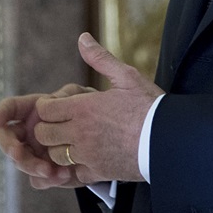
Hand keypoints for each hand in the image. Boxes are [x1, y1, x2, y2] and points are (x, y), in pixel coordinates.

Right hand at [0, 84, 93, 189]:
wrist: (101, 140)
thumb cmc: (88, 111)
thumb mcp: (81, 97)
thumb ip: (68, 94)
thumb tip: (48, 101)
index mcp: (32, 111)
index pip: (10, 108)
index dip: (0, 113)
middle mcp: (27, 133)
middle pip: (8, 140)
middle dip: (10, 147)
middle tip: (18, 153)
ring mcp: (34, 155)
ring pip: (21, 163)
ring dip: (32, 167)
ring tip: (51, 170)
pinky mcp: (44, 173)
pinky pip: (38, 180)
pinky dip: (48, 180)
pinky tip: (64, 175)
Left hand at [34, 33, 163, 183]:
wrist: (170, 141)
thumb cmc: (150, 106)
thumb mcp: (127, 76)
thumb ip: (100, 58)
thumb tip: (82, 39)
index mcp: (83, 108)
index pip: (44, 109)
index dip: (47, 106)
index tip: (57, 105)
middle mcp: (79, 133)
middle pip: (43, 134)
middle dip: (47, 127)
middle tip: (61, 123)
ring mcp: (88, 155)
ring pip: (55, 155)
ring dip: (59, 147)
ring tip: (73, 141)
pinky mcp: (98, 172)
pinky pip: (73, 174)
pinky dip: (75, 167)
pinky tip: (86, 159)